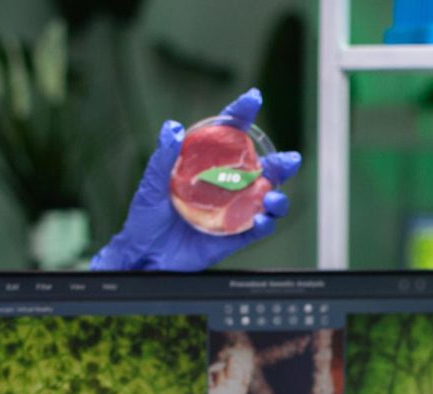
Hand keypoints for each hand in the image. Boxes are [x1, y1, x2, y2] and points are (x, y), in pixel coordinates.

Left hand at [90, 88, 302, 272]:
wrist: (144, 256)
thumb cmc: (146, 218)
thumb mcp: (151, 185)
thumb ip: (163, 157)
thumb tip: (173, 128)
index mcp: (207, 167)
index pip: (229, 136)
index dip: (241, 115)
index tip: (252, 99)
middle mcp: (225, 187)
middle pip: (259, 169)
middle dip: (279, 163)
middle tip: (288, 160)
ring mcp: (231, 212)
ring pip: (266, 200)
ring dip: (277, 196)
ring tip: (273, 197)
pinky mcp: (232, 237)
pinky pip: (256, 230)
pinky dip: (264, 224)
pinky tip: (262, 220)